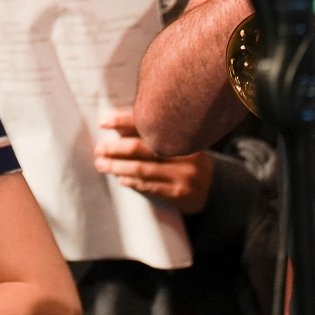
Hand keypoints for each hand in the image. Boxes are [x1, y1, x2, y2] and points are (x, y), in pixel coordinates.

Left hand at [95, 110, 211, 211]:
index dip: (122, 121)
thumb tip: (114, 126)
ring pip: (142, 169)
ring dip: (117, 167)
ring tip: (101, 165)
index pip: (148, 124)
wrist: (215, 189)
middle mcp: (185, 153)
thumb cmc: (185, 161)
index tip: (102, 122)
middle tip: (98, 150)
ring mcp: (184, 175)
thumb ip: (150, 134)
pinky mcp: (180, 193)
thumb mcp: (175, 144)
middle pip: (141, 148)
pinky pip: (149, 186)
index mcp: (182, 134)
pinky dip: (132, 181)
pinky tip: (120, 179)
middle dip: (115, 149)